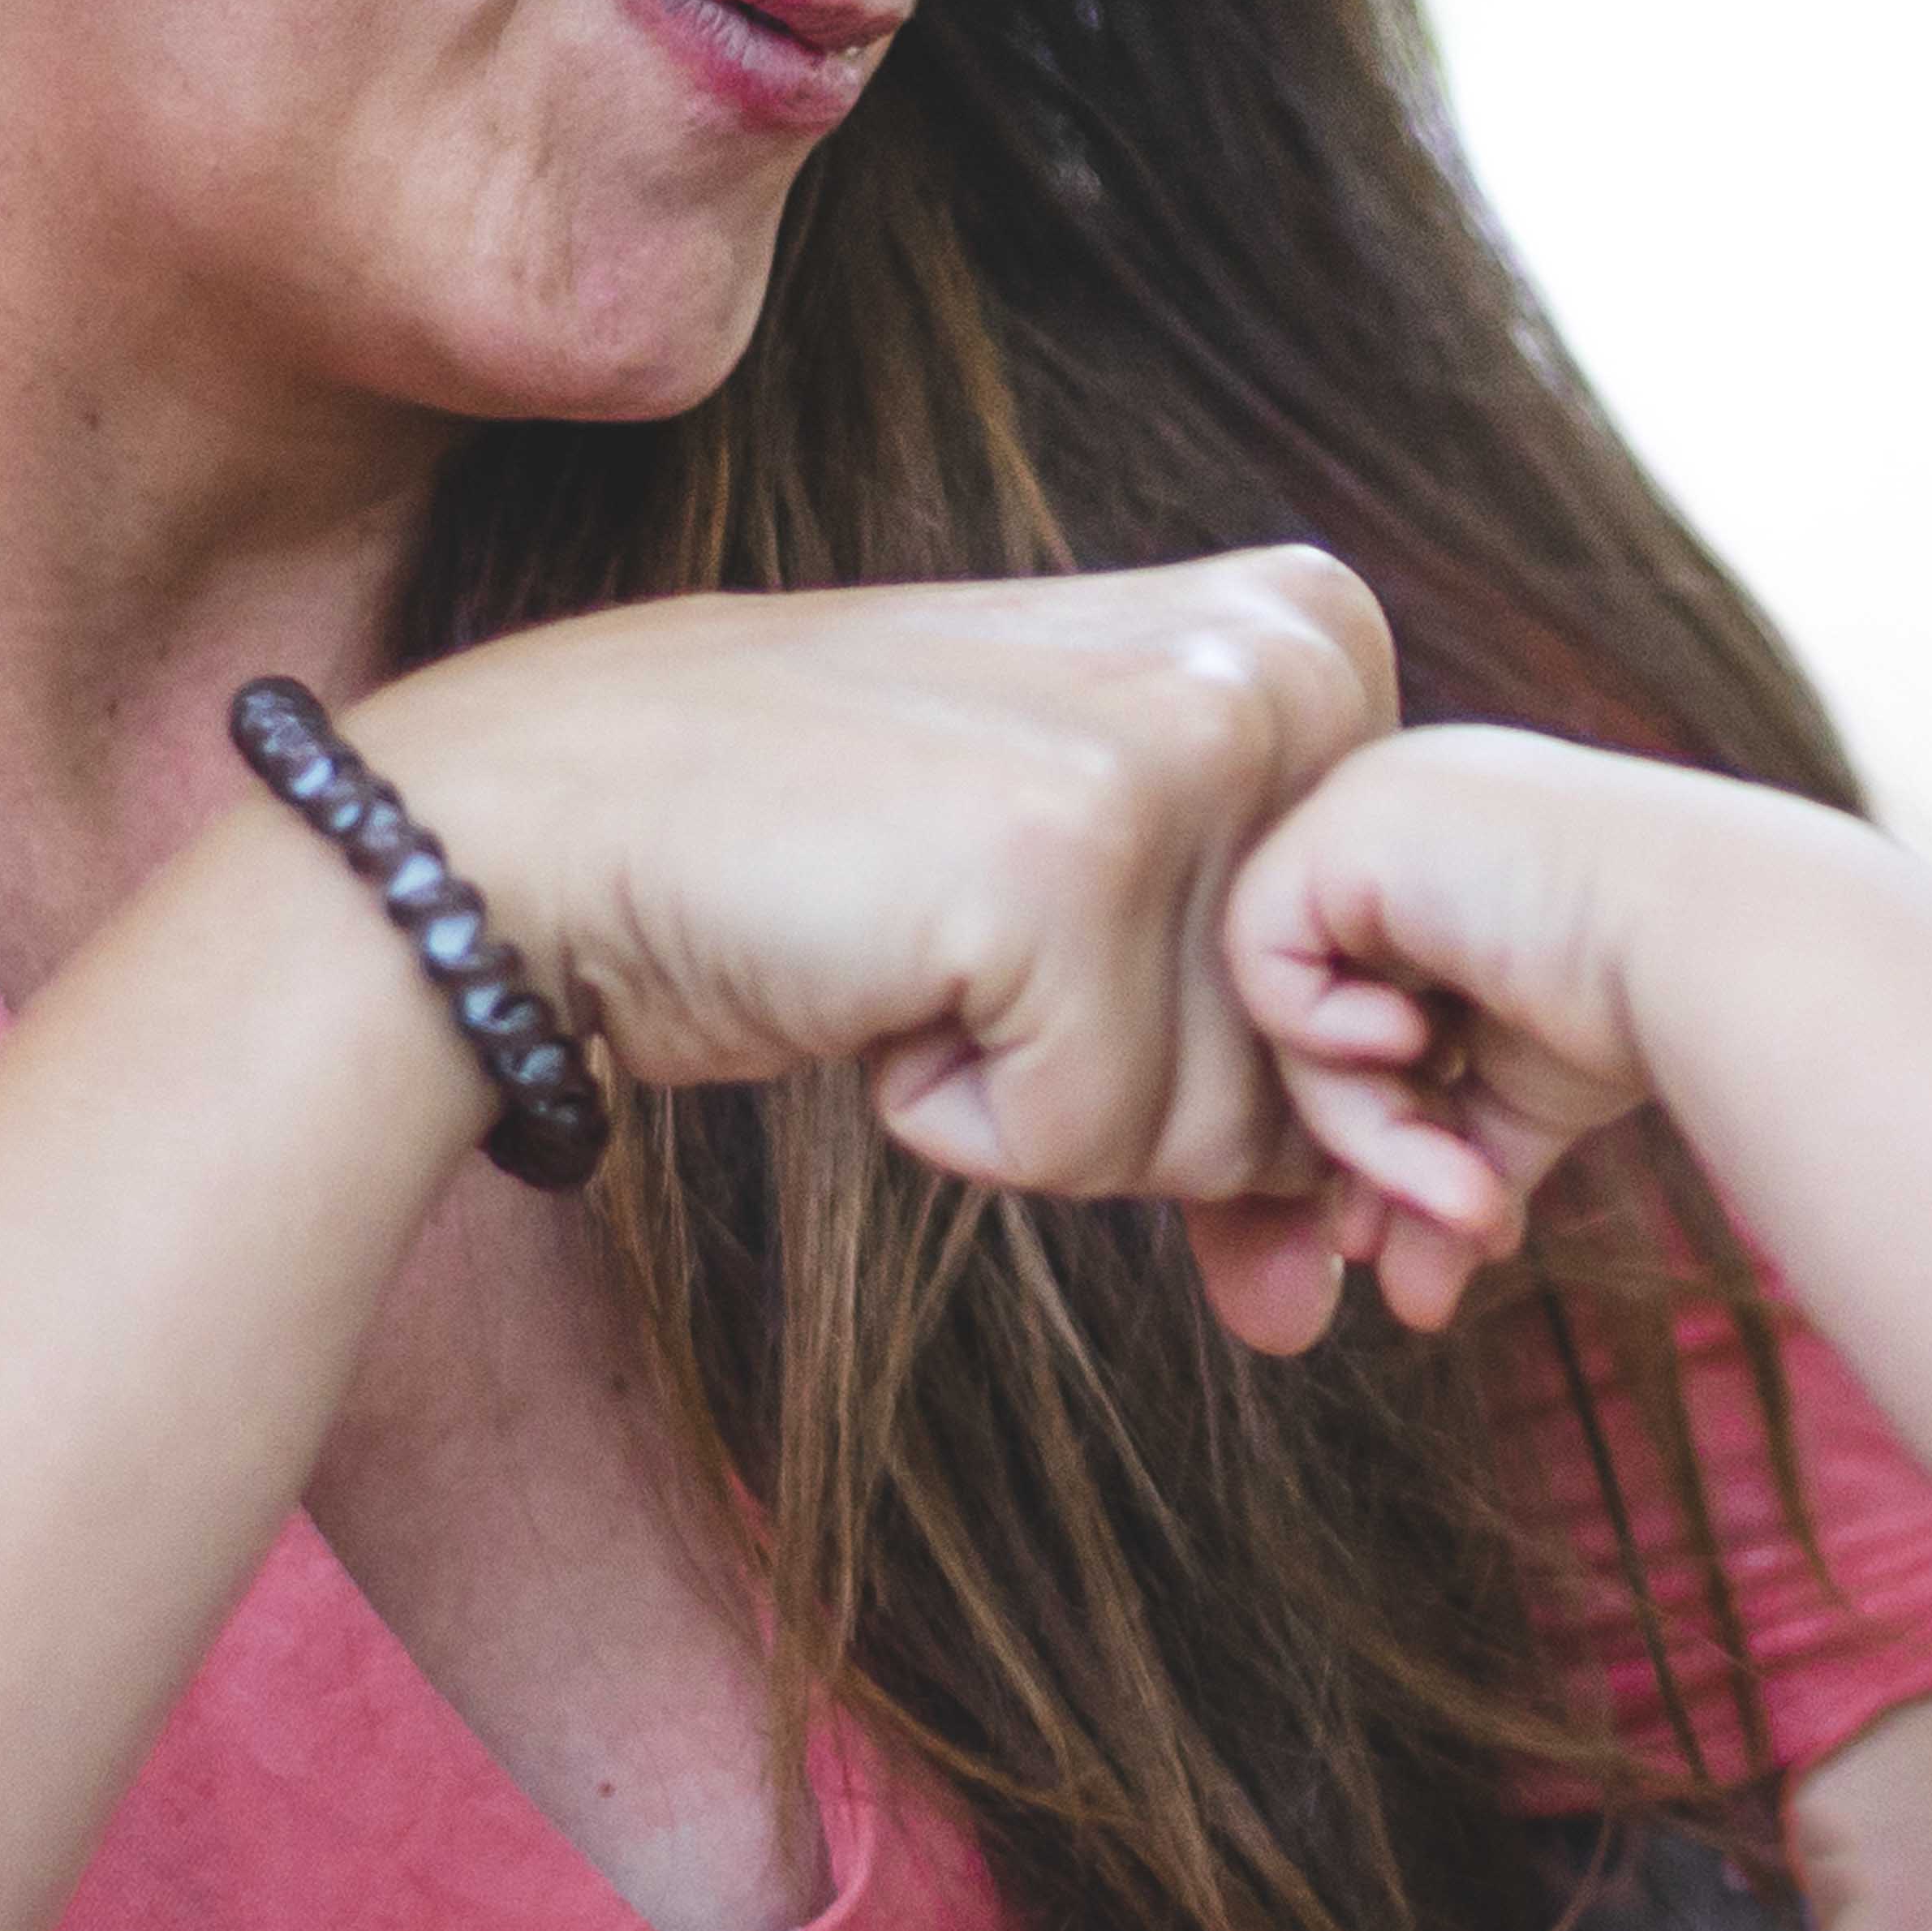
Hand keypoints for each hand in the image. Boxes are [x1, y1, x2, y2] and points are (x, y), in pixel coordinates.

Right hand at [352, 548, 1396, 1251]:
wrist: (551, 827)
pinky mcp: (1072, 872)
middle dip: (1132, 1083)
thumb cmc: (823, 867)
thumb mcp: (1101, 912)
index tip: (1064, 928)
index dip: (1214, 1031)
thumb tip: (1335, 1304)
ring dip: (1043, 1103)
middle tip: (968, 938)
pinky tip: (875, 976)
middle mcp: (1282, 660)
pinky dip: (965, 1120)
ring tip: (918, 941)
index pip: (1380, 981)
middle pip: (1316, 1066)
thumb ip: (1259, 1070)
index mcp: (1313, 626)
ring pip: (1221, 1128)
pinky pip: (1093, 1143)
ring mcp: (1183, 753)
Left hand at [1220, 723, 1719, 1329]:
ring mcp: (1366, 811)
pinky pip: (1262, 958)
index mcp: (1445, 863)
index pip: (1368, 1012)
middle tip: (1435, 1245)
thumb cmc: (1649, 1008)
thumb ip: (1453, 1162)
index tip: (1459, 1223)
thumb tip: (1411, 1295)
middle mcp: (1396, 825)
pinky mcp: (1339, 823)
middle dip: (1373, 1150)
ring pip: (1296, 1015)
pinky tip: (1412, 1042)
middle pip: (1325, 1020)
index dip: (1392, 1130)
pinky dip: (1321, 1035)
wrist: (1714, 943)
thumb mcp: (1527, 1094)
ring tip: (1468, 1202)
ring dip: (1369, 1134)